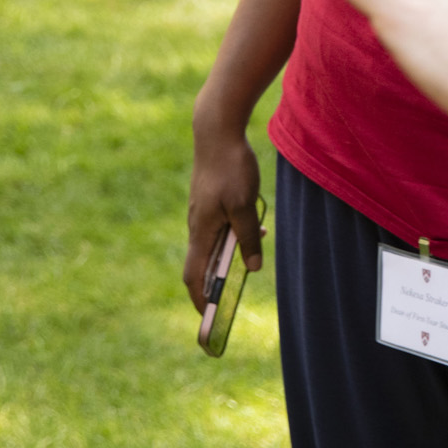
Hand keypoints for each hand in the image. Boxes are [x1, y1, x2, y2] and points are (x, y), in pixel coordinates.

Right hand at [183, 114, 263, 312]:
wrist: (216, 130)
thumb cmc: (230, 167)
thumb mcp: (244, 204)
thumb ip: (248, 237)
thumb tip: (252, 268)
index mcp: (201, 231)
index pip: (193, 276)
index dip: (199, 299)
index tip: (208, 318)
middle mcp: (196, 225)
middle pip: (201, 263)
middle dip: (214, 282)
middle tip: (230, 296)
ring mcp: (200, 211)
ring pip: (212, 243)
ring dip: (228, 254)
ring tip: (252, 253)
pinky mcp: (207, 199)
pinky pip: (218, 226)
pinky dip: (231, 233)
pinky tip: (254, 223)